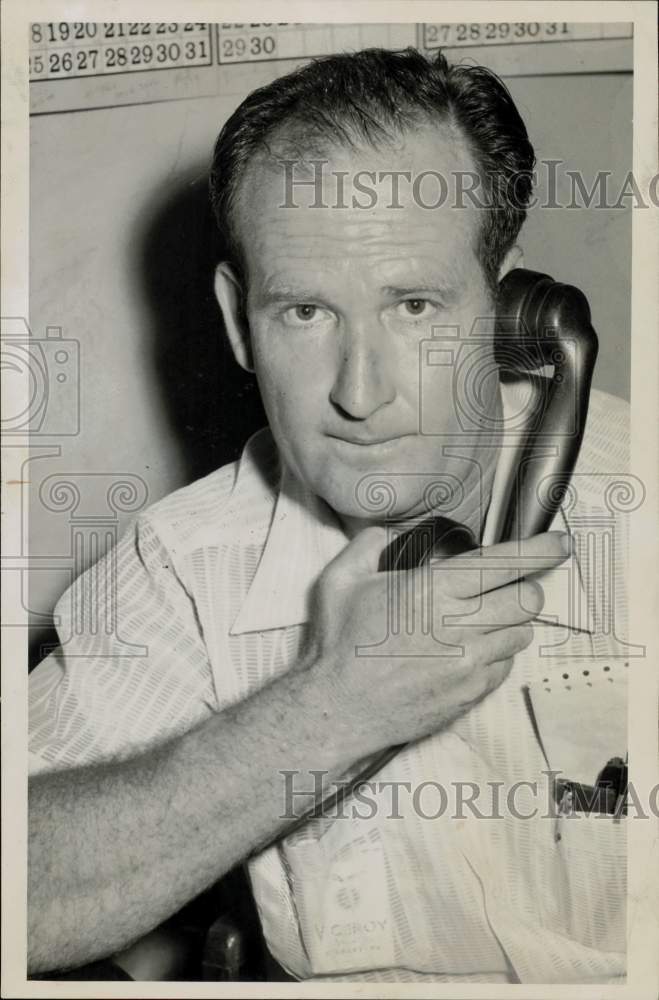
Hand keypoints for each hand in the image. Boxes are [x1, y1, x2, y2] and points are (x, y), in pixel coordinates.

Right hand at [305, 528, 570, 754]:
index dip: (540, 549)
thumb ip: (370, 545)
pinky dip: (496, 654)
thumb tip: (391, 532)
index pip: (504, 563)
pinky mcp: (470, 693)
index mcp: (433, 590)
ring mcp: (468, 664)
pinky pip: (505, 666)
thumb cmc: (339, 642)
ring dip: (510, 622)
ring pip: (521, 634)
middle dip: (524, 587)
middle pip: (528, 599)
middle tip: (504, 588)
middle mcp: (459, 626)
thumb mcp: (340, 580)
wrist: (338, 707)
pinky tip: (467, 651)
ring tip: (481, 621)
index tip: (560, 543)